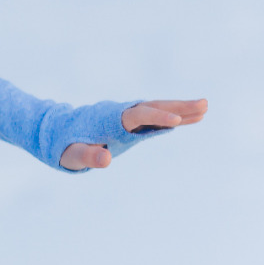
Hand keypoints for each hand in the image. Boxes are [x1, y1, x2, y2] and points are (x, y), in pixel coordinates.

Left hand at [60, 98, 207, 169]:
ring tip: (205, 107)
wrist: (58, 132)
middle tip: (204, 104)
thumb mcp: (73, 155)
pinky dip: (171, 117)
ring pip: (156, 109)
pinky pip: (154, 118)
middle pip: (152, 107)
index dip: (156, 116)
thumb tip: (106, 160)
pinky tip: (191, 117)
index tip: (176, 119)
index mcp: (109, 120)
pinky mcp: (131, 124)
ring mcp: (127, 118)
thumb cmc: (65, 146)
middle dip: (177, 106)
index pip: (137, 116)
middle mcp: (121, 115)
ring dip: (179, 108)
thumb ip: (88, 157)